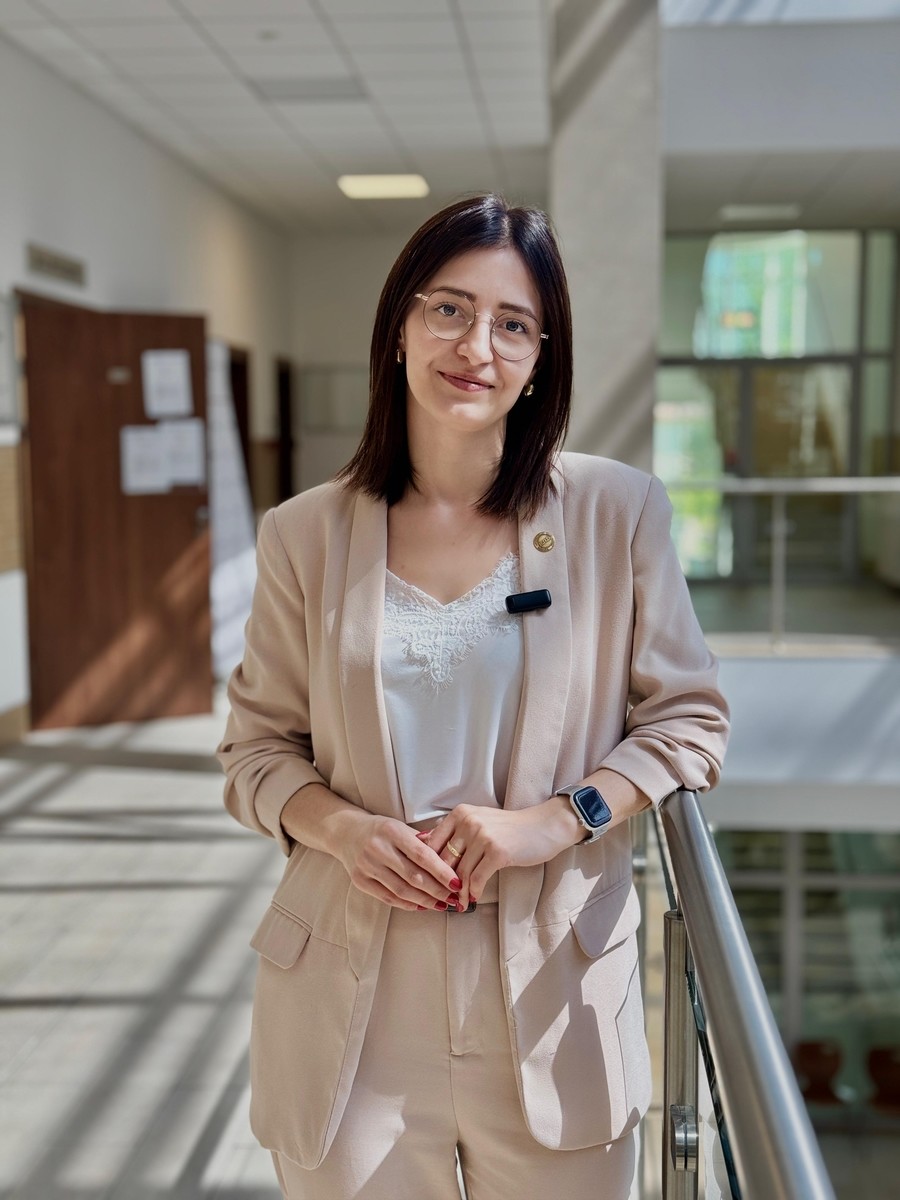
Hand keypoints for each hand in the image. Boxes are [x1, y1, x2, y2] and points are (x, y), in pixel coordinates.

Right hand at [335, 813, 462, 911]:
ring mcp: (367, 866)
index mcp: (392, 831)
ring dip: (425, 901)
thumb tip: (451, 860)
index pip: (422, 855)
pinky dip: (407, 904)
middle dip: (437, 890)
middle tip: (454, 899)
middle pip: (413, 876)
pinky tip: (421, 905)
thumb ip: (423, 842)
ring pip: (401, 890)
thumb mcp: (401, 827)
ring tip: (441, 905)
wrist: (346, 832)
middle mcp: (378, 848)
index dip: (441, 871)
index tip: (457, 883)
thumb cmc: (381, 829)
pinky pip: (387, 897)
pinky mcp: (360, 880)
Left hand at [422, 798, 582, 908]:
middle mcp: (468, 822)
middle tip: (443, 898)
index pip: (433, 843)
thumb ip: (455, 831)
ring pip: (460, 873)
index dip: (428, 866)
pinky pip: (477, 879)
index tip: (430, 882)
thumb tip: (426, 845)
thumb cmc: (510, 827)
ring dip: (459, 892)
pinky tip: (474, 898)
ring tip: (459, 903)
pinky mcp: (497, 852)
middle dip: (443, 883)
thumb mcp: (479, 820)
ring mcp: (483, 836)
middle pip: (444, 860)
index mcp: (460, 813)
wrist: (543, 826)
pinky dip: (474, 892)